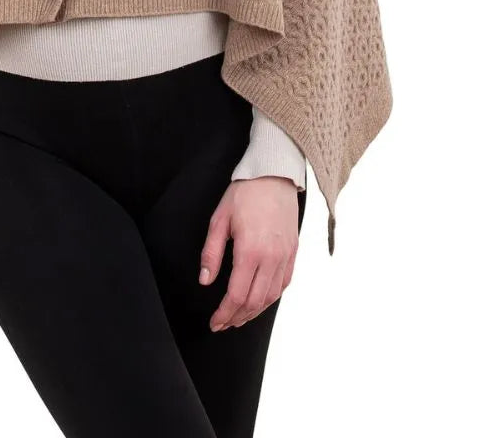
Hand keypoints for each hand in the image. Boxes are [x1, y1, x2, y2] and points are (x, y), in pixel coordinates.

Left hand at [199, 177, 300, 331]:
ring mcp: (285, 257)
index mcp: (250, 251)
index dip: (225, 314)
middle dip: (237, 318)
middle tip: (223, 324)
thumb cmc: (245, 194)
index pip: (237, 295)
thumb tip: (205, 280)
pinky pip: (284, 284)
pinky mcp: (293, 252)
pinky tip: (260, 301)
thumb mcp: (219, 219)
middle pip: (255, 302)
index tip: (215, 323)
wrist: (274, 175)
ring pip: (271, 297)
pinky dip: (271, 298)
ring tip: (239, 317)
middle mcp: (271, 258)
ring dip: (254, 312)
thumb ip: (211, 253)